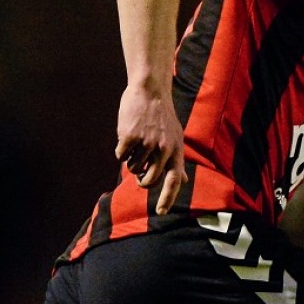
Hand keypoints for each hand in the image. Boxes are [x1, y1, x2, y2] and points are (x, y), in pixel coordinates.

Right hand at [114, 85, 187, 214]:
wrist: (150, 92)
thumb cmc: (161, 117)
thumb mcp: (176, 137)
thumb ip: (176, 160)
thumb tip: (182, 181)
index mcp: (176, 151)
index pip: (174, 181)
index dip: (167, 198)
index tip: (161, 212)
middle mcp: (164, 149)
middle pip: (148, 181)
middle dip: (141, 180)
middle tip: (138, 171)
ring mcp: (147, 144)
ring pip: (132, 168)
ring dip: (131, 160)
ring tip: (137, 141)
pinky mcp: (130, 137)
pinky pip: (121, 156)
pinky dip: (121, 149)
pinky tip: (128, 134)